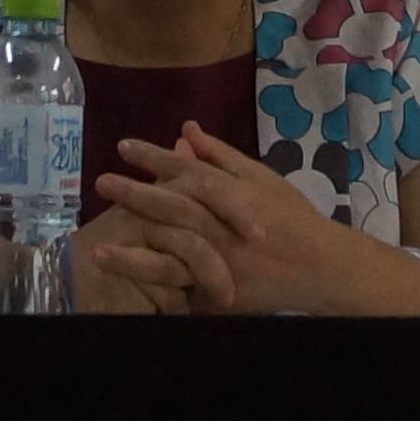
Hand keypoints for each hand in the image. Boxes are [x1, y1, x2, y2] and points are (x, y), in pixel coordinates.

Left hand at [93, 131, 405, 315]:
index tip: (123, 146)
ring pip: (173, 253)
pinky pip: (185, 287)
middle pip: (174, 207)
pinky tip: (131, 284)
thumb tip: (187, 129)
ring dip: (134, 252)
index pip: (188, 170)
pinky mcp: (222, 291)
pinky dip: (157, 283)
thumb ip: (222, 157)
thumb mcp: (262, 179)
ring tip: (98, 248)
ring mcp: (222, 260)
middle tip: (101, 184)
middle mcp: (224, 226)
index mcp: (233, 194)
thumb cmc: (292, 217)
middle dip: (135, 194)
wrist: (321, 267)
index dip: (154, 157)